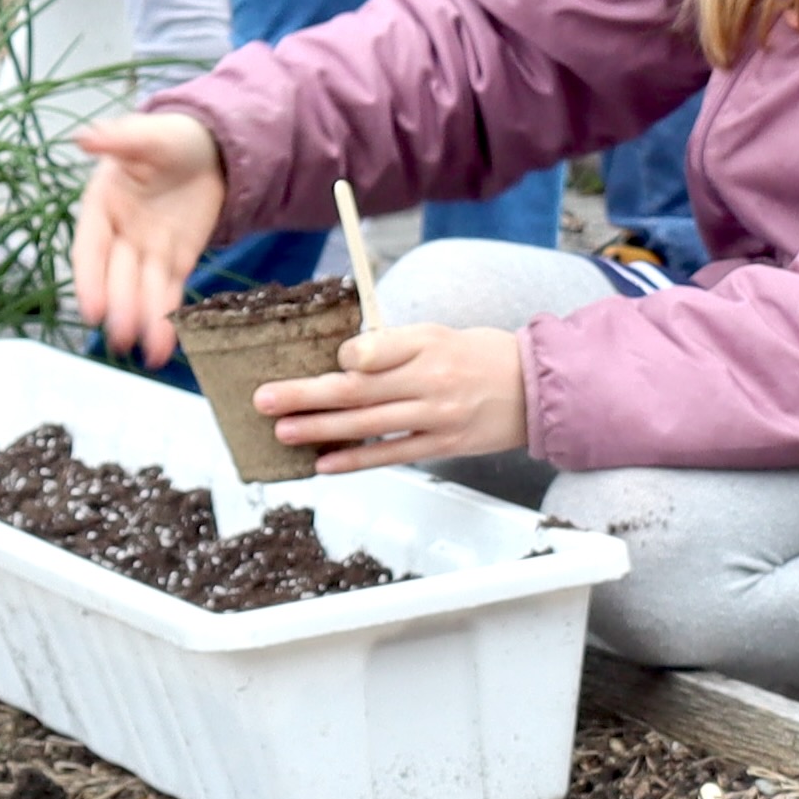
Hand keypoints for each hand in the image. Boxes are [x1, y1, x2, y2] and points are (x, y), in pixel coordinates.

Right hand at [69, 111, 230, 359]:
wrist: (210, 148)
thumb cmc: (171, 139)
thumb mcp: (149, 134)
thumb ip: (120, 139)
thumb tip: (86, 137)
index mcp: (101, 207)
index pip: (90, 251)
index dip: (89, 279)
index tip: (92, 310)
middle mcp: (119, 234)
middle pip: (116, 277)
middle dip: (120, 307)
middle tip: (122, 337)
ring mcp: (147, 249)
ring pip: (143, 290)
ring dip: (144, 320)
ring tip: (149, 353)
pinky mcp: (177, 259)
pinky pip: (169, 291)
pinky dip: (168, 317)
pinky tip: (166, 345)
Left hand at [260, 319, 528, 472]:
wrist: (535, 389)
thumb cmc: (478, 356)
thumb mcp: (438, 335)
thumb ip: (392, 345)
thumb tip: (341, 361)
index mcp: (427, 345)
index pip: (375, 349)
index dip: (346, 356)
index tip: (330, 359)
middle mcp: (430, 381)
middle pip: (357, 390)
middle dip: (305, 395)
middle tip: (264, 400)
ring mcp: (436, 416)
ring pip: (368, 425)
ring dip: (320, 429)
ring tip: (282, 431)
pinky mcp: (443, 444)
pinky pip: (392, 454)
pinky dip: (357, 460)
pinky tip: (324, 464)